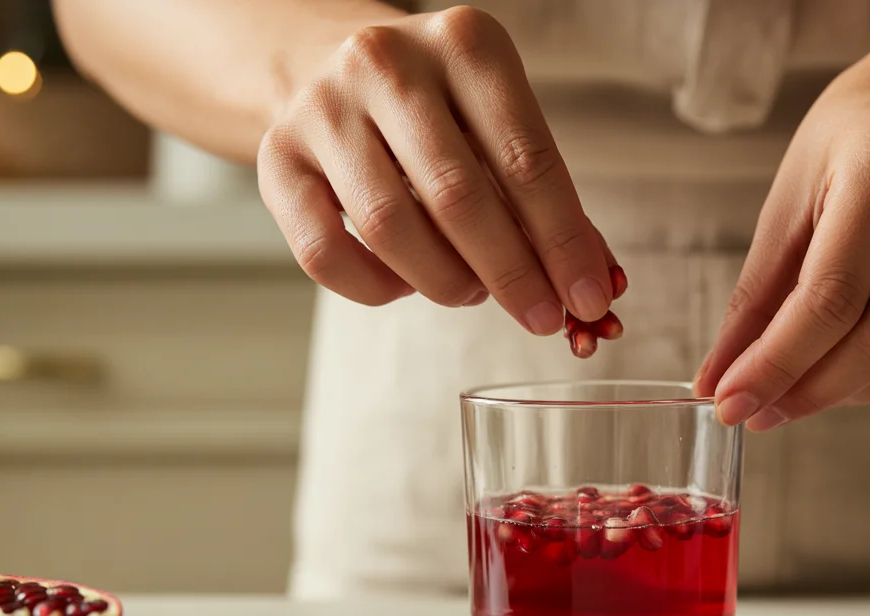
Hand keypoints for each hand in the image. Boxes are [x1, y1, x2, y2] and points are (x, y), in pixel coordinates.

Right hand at [257, 6, 612, 332]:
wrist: (324, 65)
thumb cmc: (437, 110)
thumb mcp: (499, 124)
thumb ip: (545, 199)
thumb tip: (595, 284)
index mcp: (465, 44)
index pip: (528, 158)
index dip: (563, 241)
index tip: (589, 297)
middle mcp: (388, 63)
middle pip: (459, 196)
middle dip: (512, 274)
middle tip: (543, 318)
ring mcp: (322, 109)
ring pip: (389, 227)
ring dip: (445, 281)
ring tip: (471, 292)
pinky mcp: (275, 158)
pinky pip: (326, 254)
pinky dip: (377, 288)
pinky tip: (406, 281)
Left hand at [693, 80, 869, 430]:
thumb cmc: (845, 151)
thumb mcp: (787, 206)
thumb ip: (754, 300)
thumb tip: (718, 383)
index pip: (831, 296)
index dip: (777, 364)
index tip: (733, 404)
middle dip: (810, 391)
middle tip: (761, 412)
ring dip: (849, 393)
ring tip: (799, 391)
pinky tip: (850, 370)